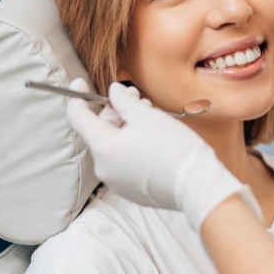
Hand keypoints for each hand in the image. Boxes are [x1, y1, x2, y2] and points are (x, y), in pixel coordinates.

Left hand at [66, 79, 261, 229]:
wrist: (196, 184)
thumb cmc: (173, 147)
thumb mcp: (147, 116)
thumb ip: (123, 102)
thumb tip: (113, 92)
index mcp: (103, 148)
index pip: (78, 118)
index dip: (78, 97)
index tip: (80, 84)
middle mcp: (104, 168)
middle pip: (100, 131)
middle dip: (114, 111)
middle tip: (134, 96)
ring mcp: (117, 182)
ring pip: (114, 146)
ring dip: (125, 127)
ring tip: (148, 114)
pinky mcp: (131, 190)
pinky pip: (124, 162)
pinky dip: (132, 146)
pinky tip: (151, 135)